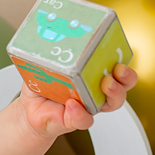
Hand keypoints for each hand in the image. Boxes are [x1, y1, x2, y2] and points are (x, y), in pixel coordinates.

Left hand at [18, 63, 137, 138]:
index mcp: (90, 74)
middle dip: (126, 77)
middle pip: (122, 84)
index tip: (118, 52)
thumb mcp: (42, 65)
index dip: (122, 60)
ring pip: (111, 103)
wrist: (28, 111)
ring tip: (105, 84)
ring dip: (114, 93)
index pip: (115, 65)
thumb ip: (46, 53)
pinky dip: (80, 112)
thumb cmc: (41, 85)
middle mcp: (95, 90)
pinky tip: (73, 104)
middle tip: (119, 69)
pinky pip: (83, 119)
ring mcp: (88, 106)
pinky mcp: (75, 120)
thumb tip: (43, 34)